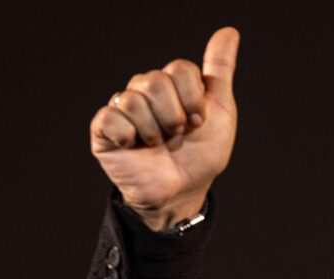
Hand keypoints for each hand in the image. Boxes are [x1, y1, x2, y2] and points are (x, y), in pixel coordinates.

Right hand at [90, 27, 240, 230]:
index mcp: (171, 85)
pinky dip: (129, 135)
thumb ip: (220, 70)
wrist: (184, 191)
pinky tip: (135, 147)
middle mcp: (145, 92)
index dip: (193, 99)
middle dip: (175, 116)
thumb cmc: (202, 154)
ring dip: (155, 130)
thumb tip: (229, 32)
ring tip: (158, 144)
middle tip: (177, 135)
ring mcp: (123, 110)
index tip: (198, 122)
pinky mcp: (104, 130)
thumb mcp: (220, 111)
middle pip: (155, 80)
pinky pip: (110, 117)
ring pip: (134, 99)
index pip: (179, 68)